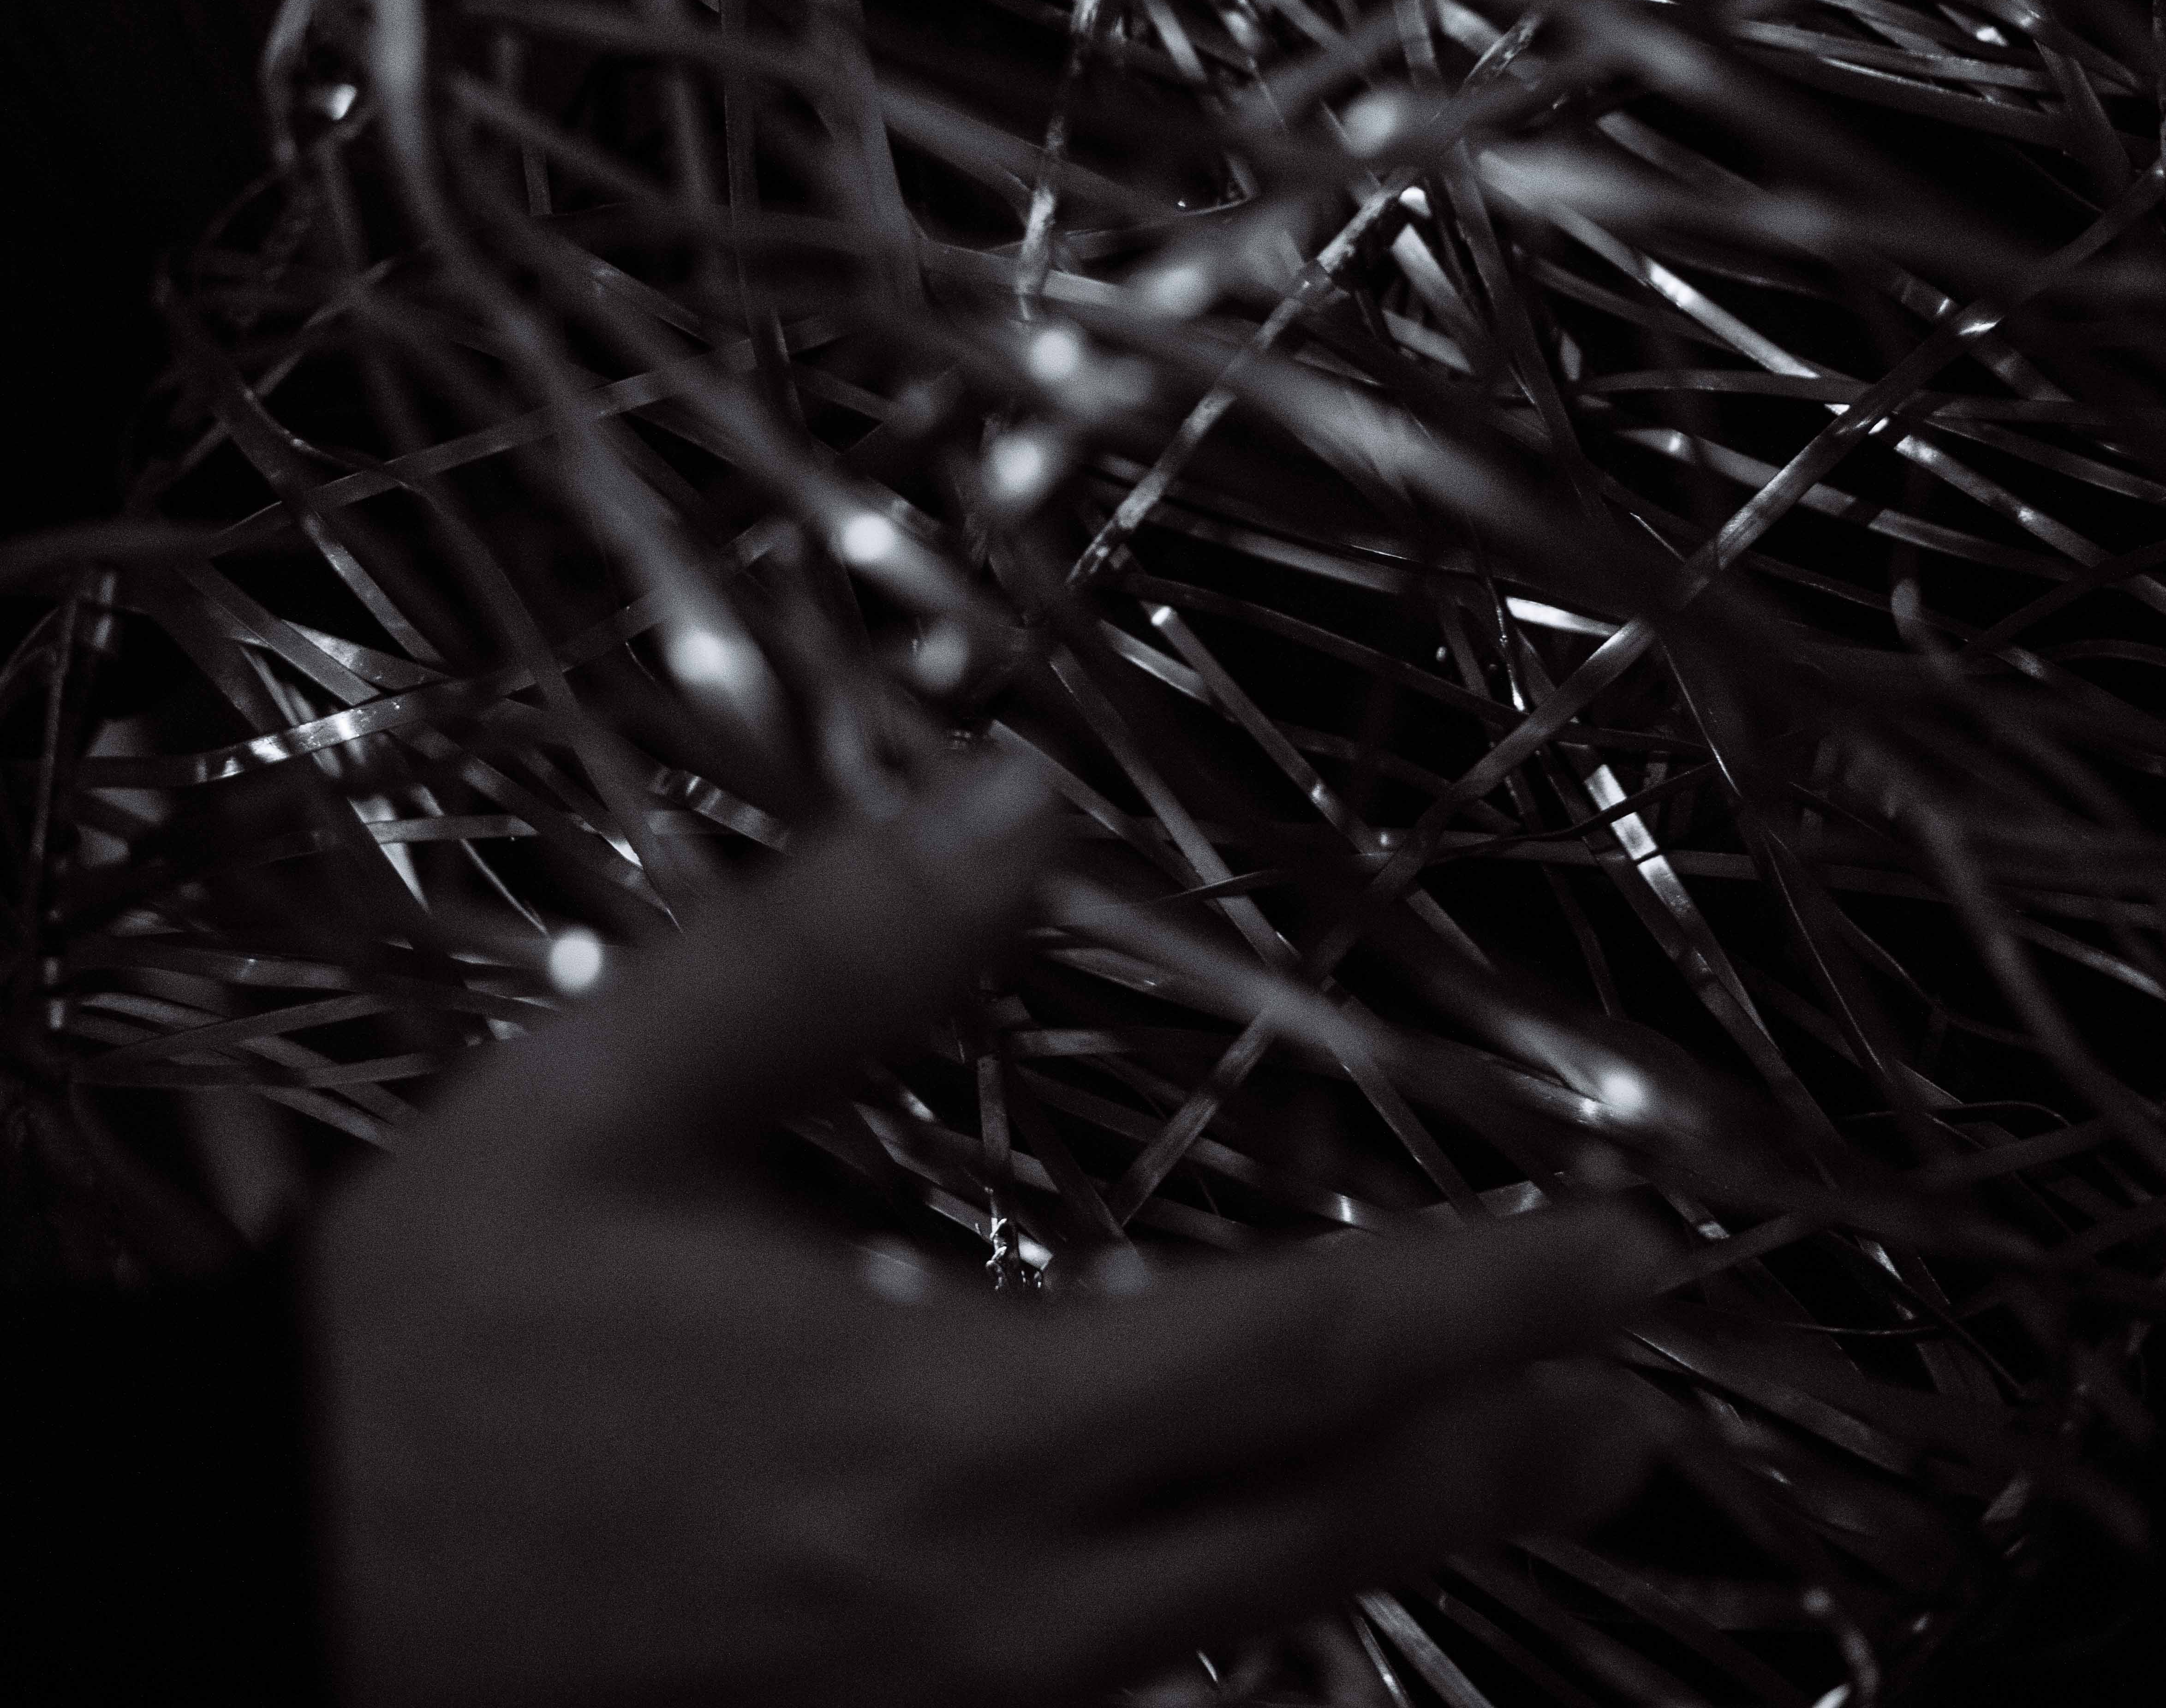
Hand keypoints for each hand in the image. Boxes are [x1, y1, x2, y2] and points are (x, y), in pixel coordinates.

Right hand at [310, 748, 1672, 1707]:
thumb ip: (818, 955)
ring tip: (1531, 1463)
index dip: (1480, 1296)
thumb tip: (1013, 804)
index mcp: (928, 1435)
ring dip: (1406, 1534)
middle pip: (1316, 1532)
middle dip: (1505, 1454)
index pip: (1287, 1352)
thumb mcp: (595, 1109)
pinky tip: (1278, 1554)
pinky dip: (1252, 1603)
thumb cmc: (428, 1363)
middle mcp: (969, 1606)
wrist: (261, 1601)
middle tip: (1646, 1394)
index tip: (1621, 1249)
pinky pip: (1124, 1685)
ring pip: (1242, 1628)